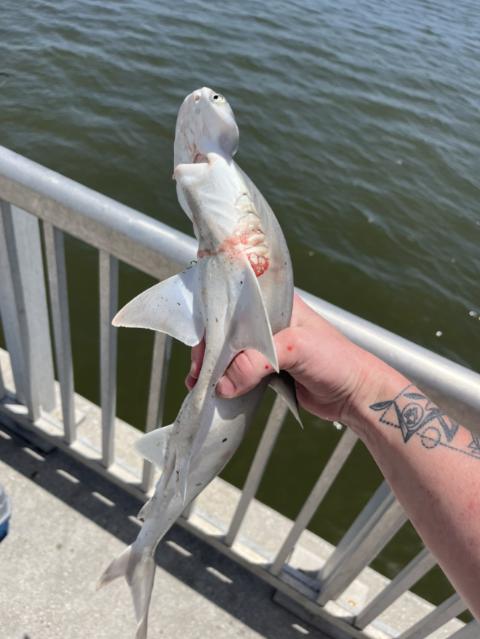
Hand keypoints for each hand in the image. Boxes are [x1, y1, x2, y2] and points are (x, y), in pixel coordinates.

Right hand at [186, 294, 378, 424]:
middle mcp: (268, 321)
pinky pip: (238, 372)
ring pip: (229, 352)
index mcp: (275, 304)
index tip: (199, 341)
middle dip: (208, 350)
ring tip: (199, 384)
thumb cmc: (335, 360)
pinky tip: (213, 392)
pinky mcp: (267, 369)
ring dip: (213, 368)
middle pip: (226, 330)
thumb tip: (221, 385)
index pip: (234, 302)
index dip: (213, 320)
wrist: (355, 395)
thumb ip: (256, 361)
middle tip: (198, 371)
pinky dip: (224, 381)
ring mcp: (266, 346)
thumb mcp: (295, 350)